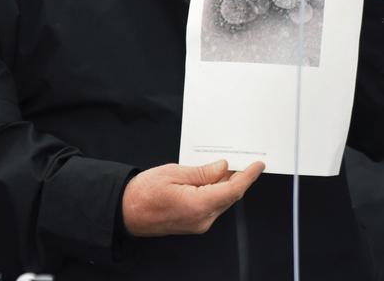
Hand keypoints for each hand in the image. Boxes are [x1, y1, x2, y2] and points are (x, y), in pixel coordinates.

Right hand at [121, 159, 263, 236]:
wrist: (125, 211)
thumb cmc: (144, 192)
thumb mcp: (174, 172)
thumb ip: (202, 172)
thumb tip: (223, 168)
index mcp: (197, 205)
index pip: (233, 190)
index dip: (248, 176)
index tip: (258, 165)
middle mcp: (201, 219)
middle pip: (230, 196)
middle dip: (240, 178)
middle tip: (246, 160)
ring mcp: (198, 223)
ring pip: (222, 201)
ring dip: (228, 184)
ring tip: (229, 166)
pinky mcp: (194, 223)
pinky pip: (213, 205)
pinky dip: (217, 191)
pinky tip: (214, 179)